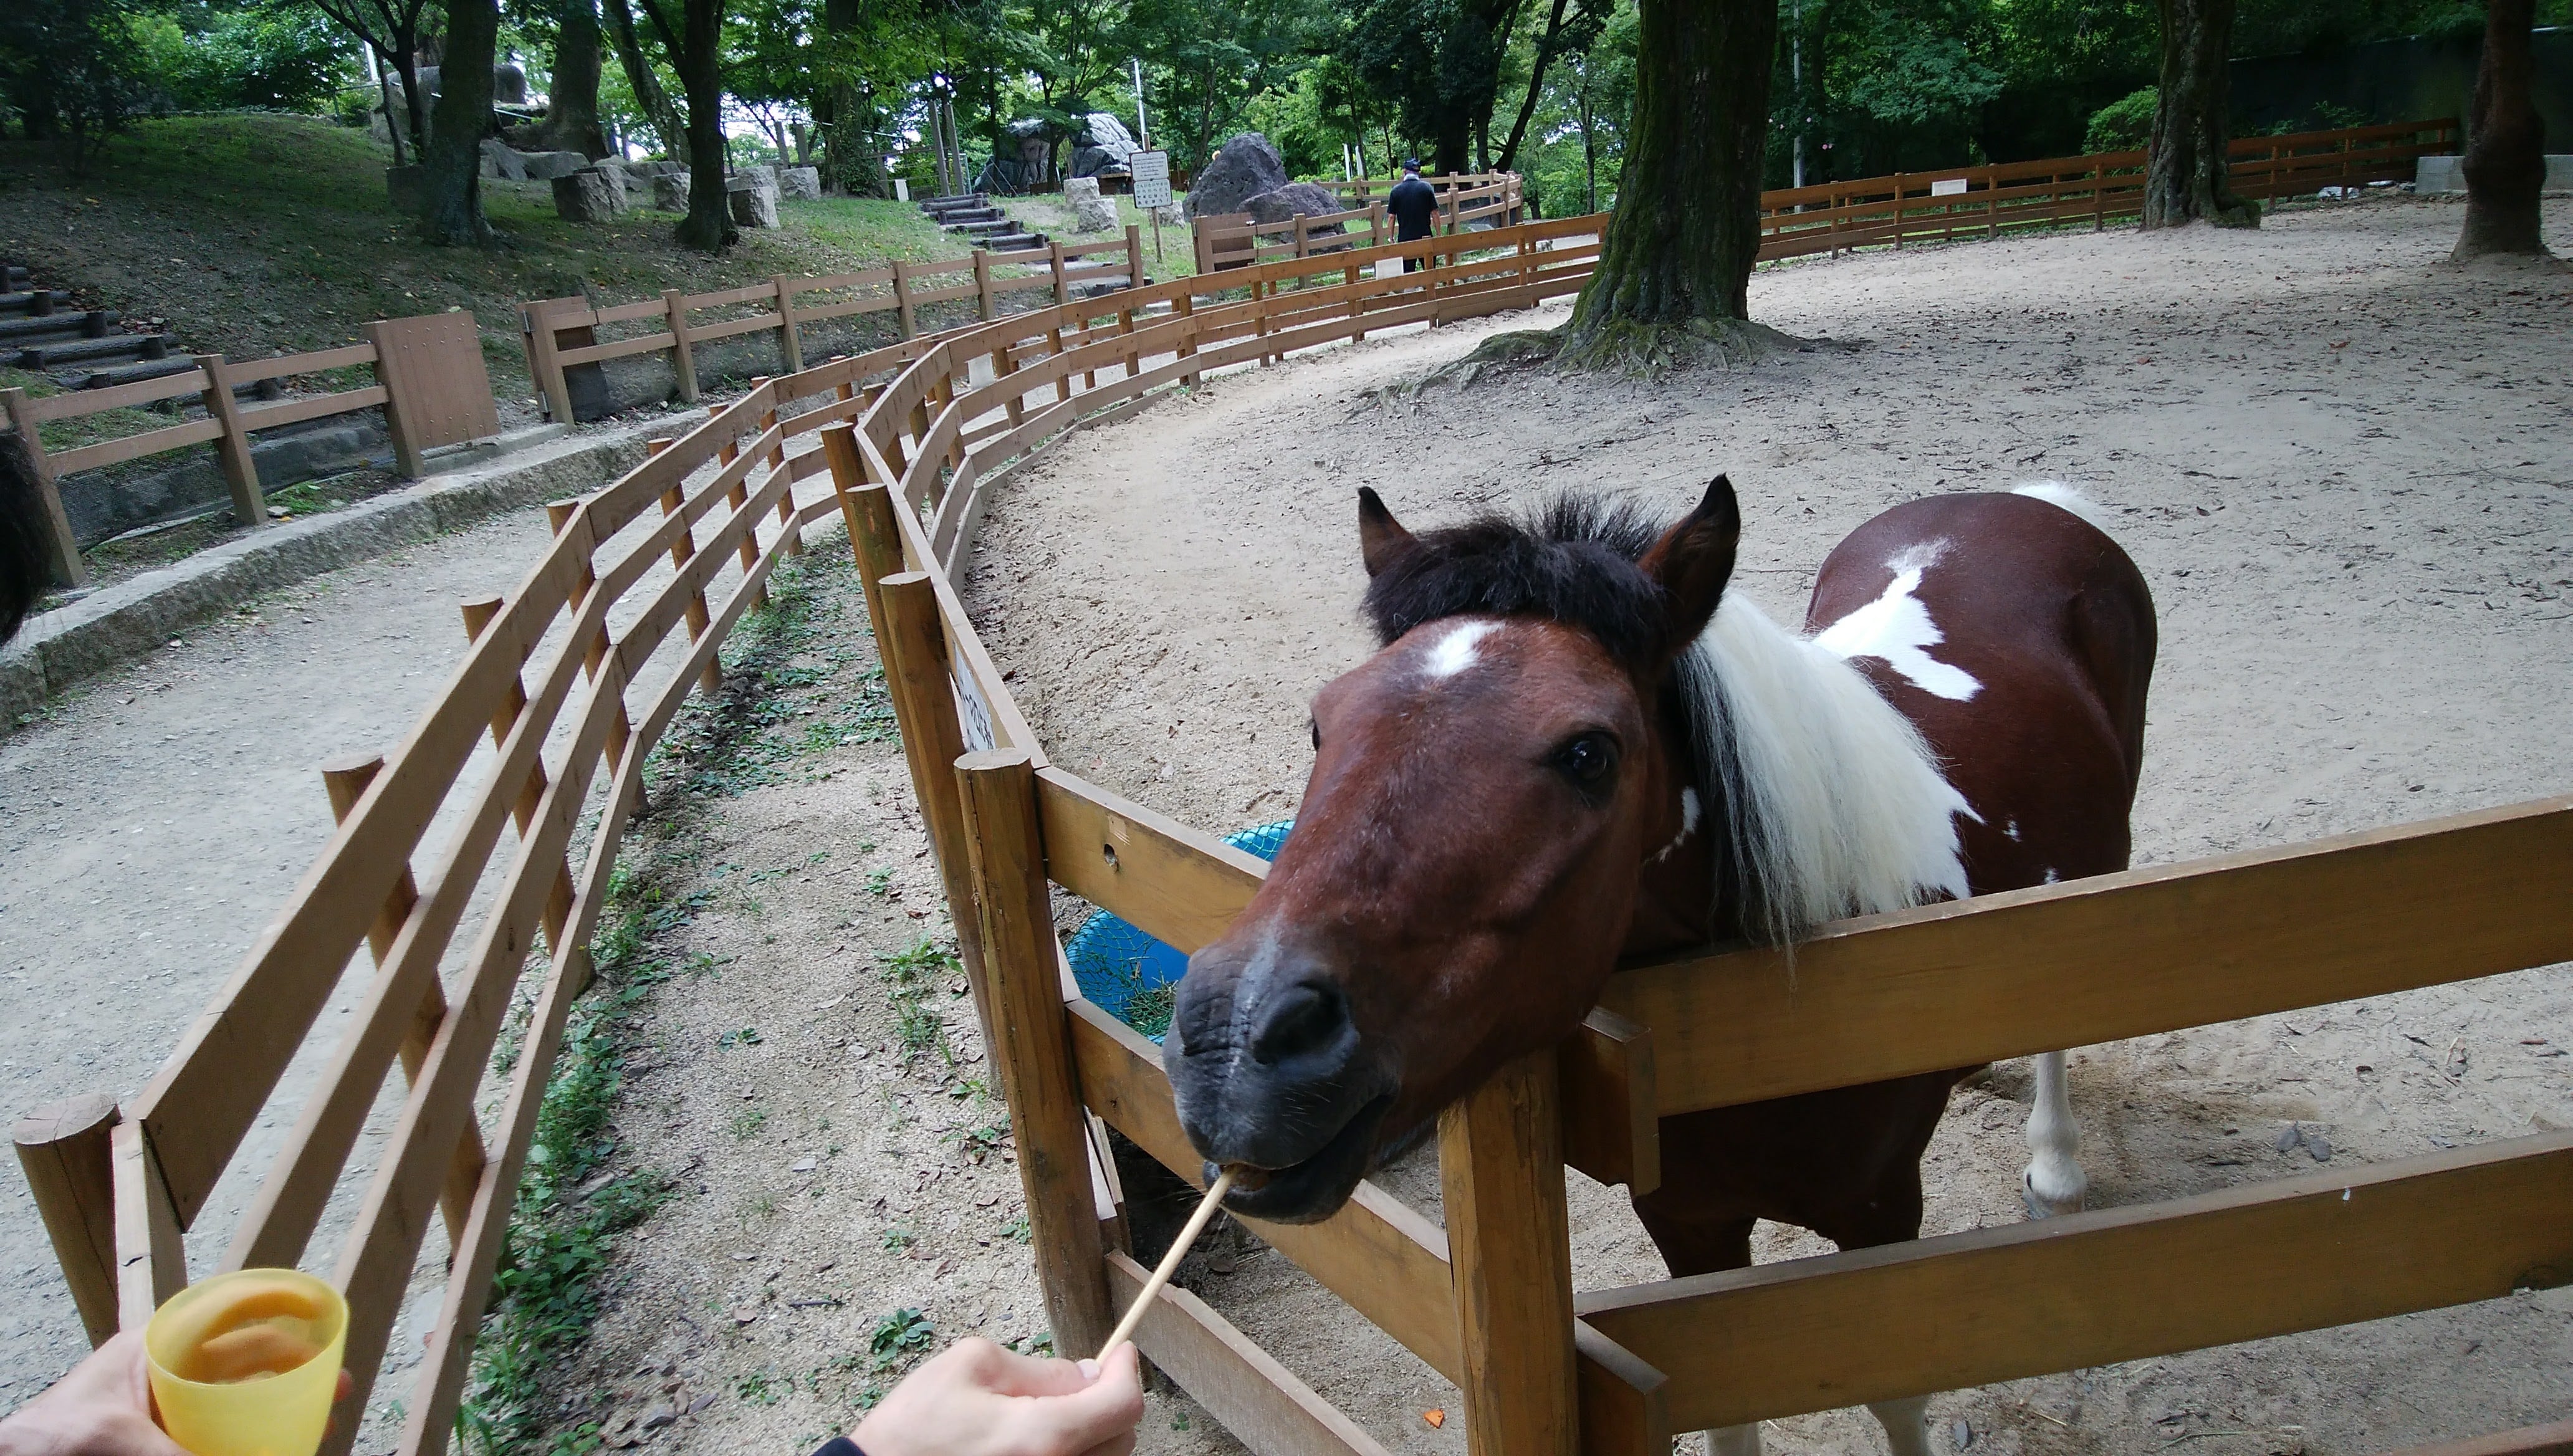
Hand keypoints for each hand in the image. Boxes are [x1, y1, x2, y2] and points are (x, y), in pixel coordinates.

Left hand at [0, 1332, 355, 1455]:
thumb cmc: (48, 1441)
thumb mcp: (120, 1441)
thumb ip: (189, 1454)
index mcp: (156, 1348)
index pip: (229, 1313)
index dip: (280, 1312)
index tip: (322, 1319)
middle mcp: (165, 1376)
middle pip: (243, 1364)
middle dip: (293, 1373)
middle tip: (337, 1388)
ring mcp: (162, 1413)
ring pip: (234, 1405)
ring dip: (276, 1414)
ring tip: (317, 1426)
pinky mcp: (162, 1444)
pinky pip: (215, 1436)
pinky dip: (246, 1439)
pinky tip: (273, 1445)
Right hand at [856, 1339, 1143, 1455]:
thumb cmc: (913, 1426)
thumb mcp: (972, 1366)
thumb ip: (1039, 1369)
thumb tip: (1085, 1374)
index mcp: (1041, 1436)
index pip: (1122, 1405)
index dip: (1126, 1371)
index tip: (1120, 1352)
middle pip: (1123, 1437)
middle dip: (1108, 1400)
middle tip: (1079, 1381)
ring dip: (1092, 1432)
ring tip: (1048, 1414)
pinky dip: (1071, 1454)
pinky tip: (1038, 1442)